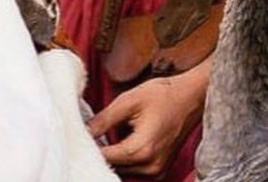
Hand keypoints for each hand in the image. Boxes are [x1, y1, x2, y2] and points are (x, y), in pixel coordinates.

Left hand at [86, 68, 206, 176]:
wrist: (190, 97)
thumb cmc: (163, 95)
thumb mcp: (128, 101)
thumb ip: (104, 119)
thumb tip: (83, 130)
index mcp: (142, 150)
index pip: (106, 158)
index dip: (90, 148)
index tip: (76, 137)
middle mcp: (151, 167)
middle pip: (114, 167)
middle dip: (99, 152)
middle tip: (87, 135)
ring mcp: (157, 171)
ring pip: (123, 170)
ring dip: (112, 156)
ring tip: (102, 136)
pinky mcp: (159, 169)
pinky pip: (134, 170)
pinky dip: (124, 158)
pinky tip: (118, 140)